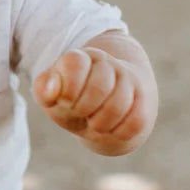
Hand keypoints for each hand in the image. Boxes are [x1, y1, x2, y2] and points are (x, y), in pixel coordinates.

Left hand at [33, 46, 152, 155]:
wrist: (106, 111)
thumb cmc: (74, 103)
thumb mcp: (53, 98)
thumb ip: (44, 90)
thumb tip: (53, 88)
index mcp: (81, 57)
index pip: (76, 62)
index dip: (68, 89)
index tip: (65, 101)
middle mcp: (107, 63)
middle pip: (99, 87)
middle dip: (83, 109)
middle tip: (80, 113)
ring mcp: (129, 80)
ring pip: (118, 106)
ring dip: (100, 124)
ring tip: (94, 123)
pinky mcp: (144, 101)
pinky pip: (135, 121)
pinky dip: (119, 132)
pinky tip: (112, 128)